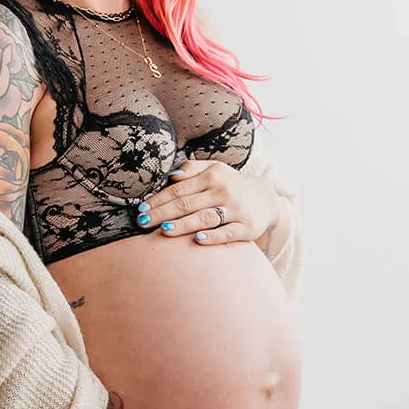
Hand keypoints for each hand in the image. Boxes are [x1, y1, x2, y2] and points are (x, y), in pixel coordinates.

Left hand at [137, 158, 277, 244]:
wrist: (266, 198)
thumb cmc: (231, 184)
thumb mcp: (215, 169)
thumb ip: (192, 168)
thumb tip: (170, 175)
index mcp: (213, 176)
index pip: (180, 188)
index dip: (159, 199)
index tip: (141, 209)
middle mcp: (224, 191)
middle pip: (188, 204)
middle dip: (163, 213)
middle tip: (143, 222)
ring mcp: (237, 210)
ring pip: (205, 217)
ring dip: (184, 224)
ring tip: (164, 230)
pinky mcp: (247, 227)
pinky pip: (228, 232)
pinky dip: (213, 236)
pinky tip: (198, 239)